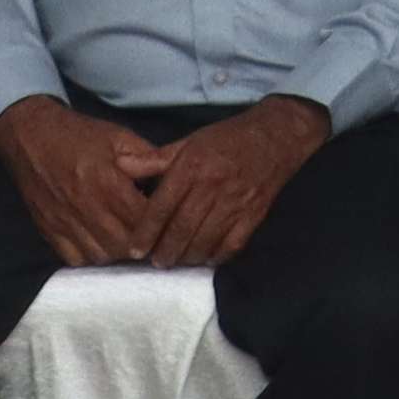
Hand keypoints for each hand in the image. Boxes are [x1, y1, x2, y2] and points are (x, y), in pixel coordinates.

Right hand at [0, 95, 173, 267]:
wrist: (31, 136)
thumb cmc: (80, 135)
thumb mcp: (120, 138)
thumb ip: (150, 160)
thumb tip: (180, 173)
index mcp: (106, 181)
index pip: (142, 218)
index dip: (161, 223)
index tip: (171, 219)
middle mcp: (84, 206)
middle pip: (125, 244)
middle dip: (144, 242)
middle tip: (154, 234)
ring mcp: (64, 222)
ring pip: (102, 255)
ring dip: (120, 252)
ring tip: (131, 239)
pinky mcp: (49, 231)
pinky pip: (76, 259)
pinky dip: (93, 256)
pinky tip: (103, 242)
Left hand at [136, 94, 328, 268]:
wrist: (276, 136)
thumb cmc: (227, 138)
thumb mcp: (189, 141)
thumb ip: (156, 159)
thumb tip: (122, 167)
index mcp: (192, 165)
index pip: (162, 206)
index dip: (146, 232)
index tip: (135, 250)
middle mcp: (213, 185)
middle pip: (182, 228)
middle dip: (165, 251)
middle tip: (155, 262)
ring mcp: (236, 201)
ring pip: (205, 240)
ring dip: (187, 257)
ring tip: (176, 262)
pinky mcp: (255, 213)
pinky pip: (233, 243)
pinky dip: (217, 256)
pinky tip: (206, 259)